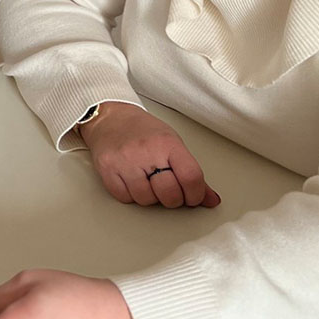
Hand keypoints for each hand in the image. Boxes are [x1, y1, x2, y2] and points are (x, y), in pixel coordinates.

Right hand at [80, 102, 219, 207]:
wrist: (111, 119)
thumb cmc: (143, 131)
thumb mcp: (172, 144)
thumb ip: (190, 172)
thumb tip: (210, 200)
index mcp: (168, 143)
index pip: (191, 177)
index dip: (196, 194)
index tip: (193, 196)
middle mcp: (147, 151)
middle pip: (169, 193)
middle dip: (173, 199)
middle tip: (171, 192)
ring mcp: (125, 161)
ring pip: (146, 199)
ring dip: (150, 197)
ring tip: (149, 183)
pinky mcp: (107, 170)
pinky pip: (125, 198)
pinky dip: (131, 196)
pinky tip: (133, 182)